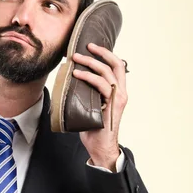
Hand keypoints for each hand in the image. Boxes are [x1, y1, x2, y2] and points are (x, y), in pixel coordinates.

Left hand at [73, 42, 127, 170]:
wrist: (99, 146)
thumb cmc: (93, 127)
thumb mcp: (90, 105)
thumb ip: (88, 93)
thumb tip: (72, 81)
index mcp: (118, 90)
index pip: (117, 66)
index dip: (106, 54)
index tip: (92, 47)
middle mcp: (121, 92)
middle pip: (115, 64)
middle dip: (100, 53)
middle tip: (83, 48)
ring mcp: (117, 98)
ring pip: (106, 73)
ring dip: (90, 63)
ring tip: (75, 59)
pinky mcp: (111, 105)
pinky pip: (100, 86)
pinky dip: (88, 78)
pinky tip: (76, 74)